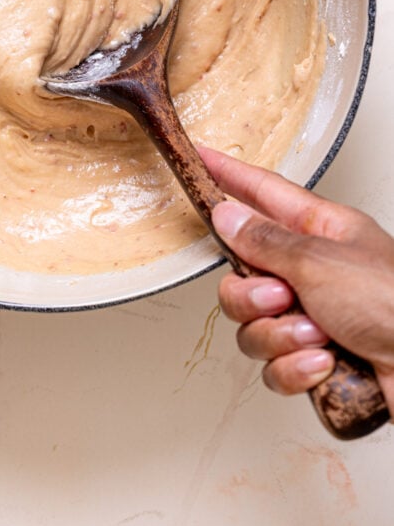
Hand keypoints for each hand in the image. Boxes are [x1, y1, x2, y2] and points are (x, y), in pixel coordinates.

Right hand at [201, 146, 393, 411]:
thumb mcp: (321, 262)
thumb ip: (265, 240)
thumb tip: (228, 216)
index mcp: (321, 230)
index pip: (262, 192)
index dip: (228, 173)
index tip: (200, 156)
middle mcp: (314, 272)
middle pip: (242, 275)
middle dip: (252, 296)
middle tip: (280, 298)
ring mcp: (315, 319)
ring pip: (253, 327)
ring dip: (280, 337)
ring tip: (317, 337)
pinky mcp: (316, 362)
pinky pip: (274, 367)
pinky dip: (295, 370)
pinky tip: (324, 365)